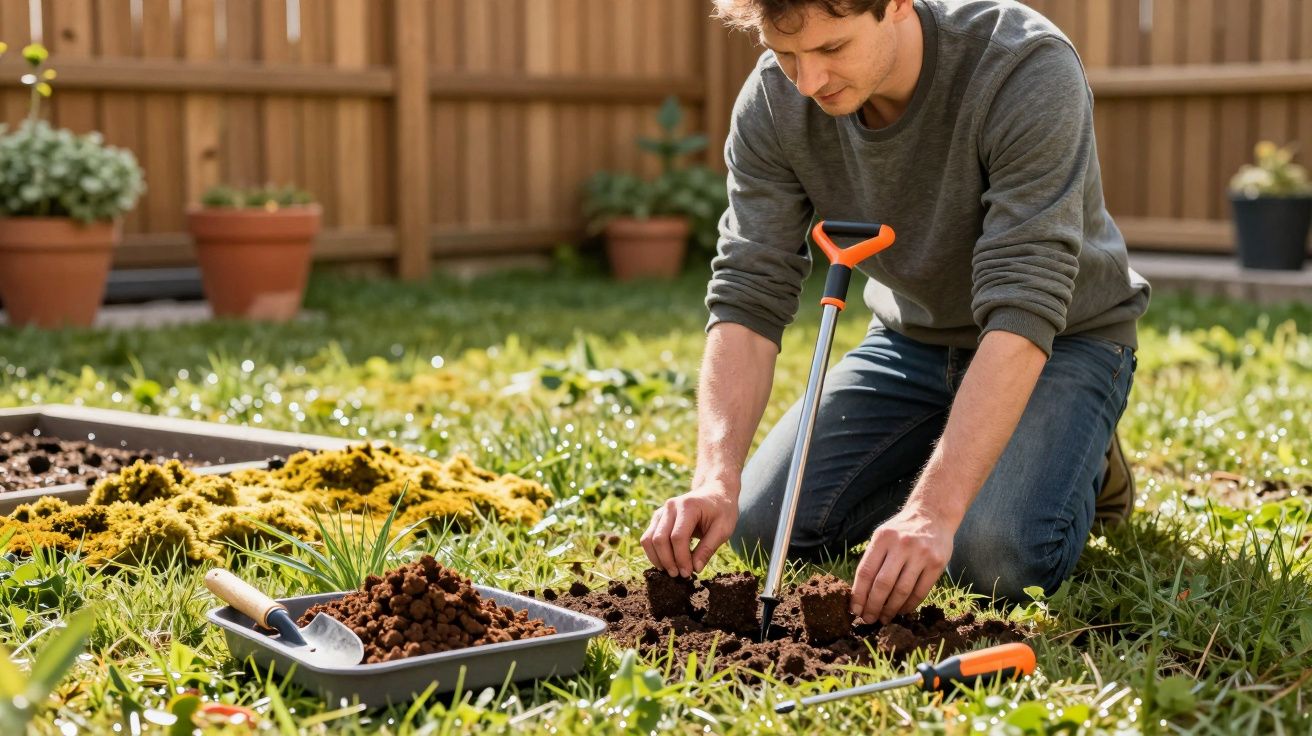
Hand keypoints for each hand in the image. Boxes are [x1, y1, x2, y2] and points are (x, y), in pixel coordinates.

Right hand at [640, 483, 738, 577]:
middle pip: (660, 539)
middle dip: (668, 561)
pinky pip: (648, 537)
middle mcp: (670, 506)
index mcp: (688, 506)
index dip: (681, 558)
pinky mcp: (658, 518)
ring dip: (657, 559)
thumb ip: (708, 548)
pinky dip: (653, 553)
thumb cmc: (722, 510)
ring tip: (671, 571)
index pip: (678, 537)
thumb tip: (694, 569)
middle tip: (680, 575)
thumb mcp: (723, 528)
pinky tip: (666, 563)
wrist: (715, 492)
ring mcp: (662, 511)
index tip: (689, 573)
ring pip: (649, 539)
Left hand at [850, 505, 954, 623]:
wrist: (934, 514)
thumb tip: (859, 593)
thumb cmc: (902, 530)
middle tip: (869, 619)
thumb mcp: (883, 536)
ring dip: (891, 609)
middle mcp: (901, 545)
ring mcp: (921, 554)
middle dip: (873, 606)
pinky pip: (920, 592)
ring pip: (902, 591)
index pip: (865, 572)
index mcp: (883, 538)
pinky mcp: (937, 563)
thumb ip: (872, 559)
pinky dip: (909, 605)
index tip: (855, 610)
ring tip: (884, 618)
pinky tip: (902, 611)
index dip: (859, 594)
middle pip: (882, 584)